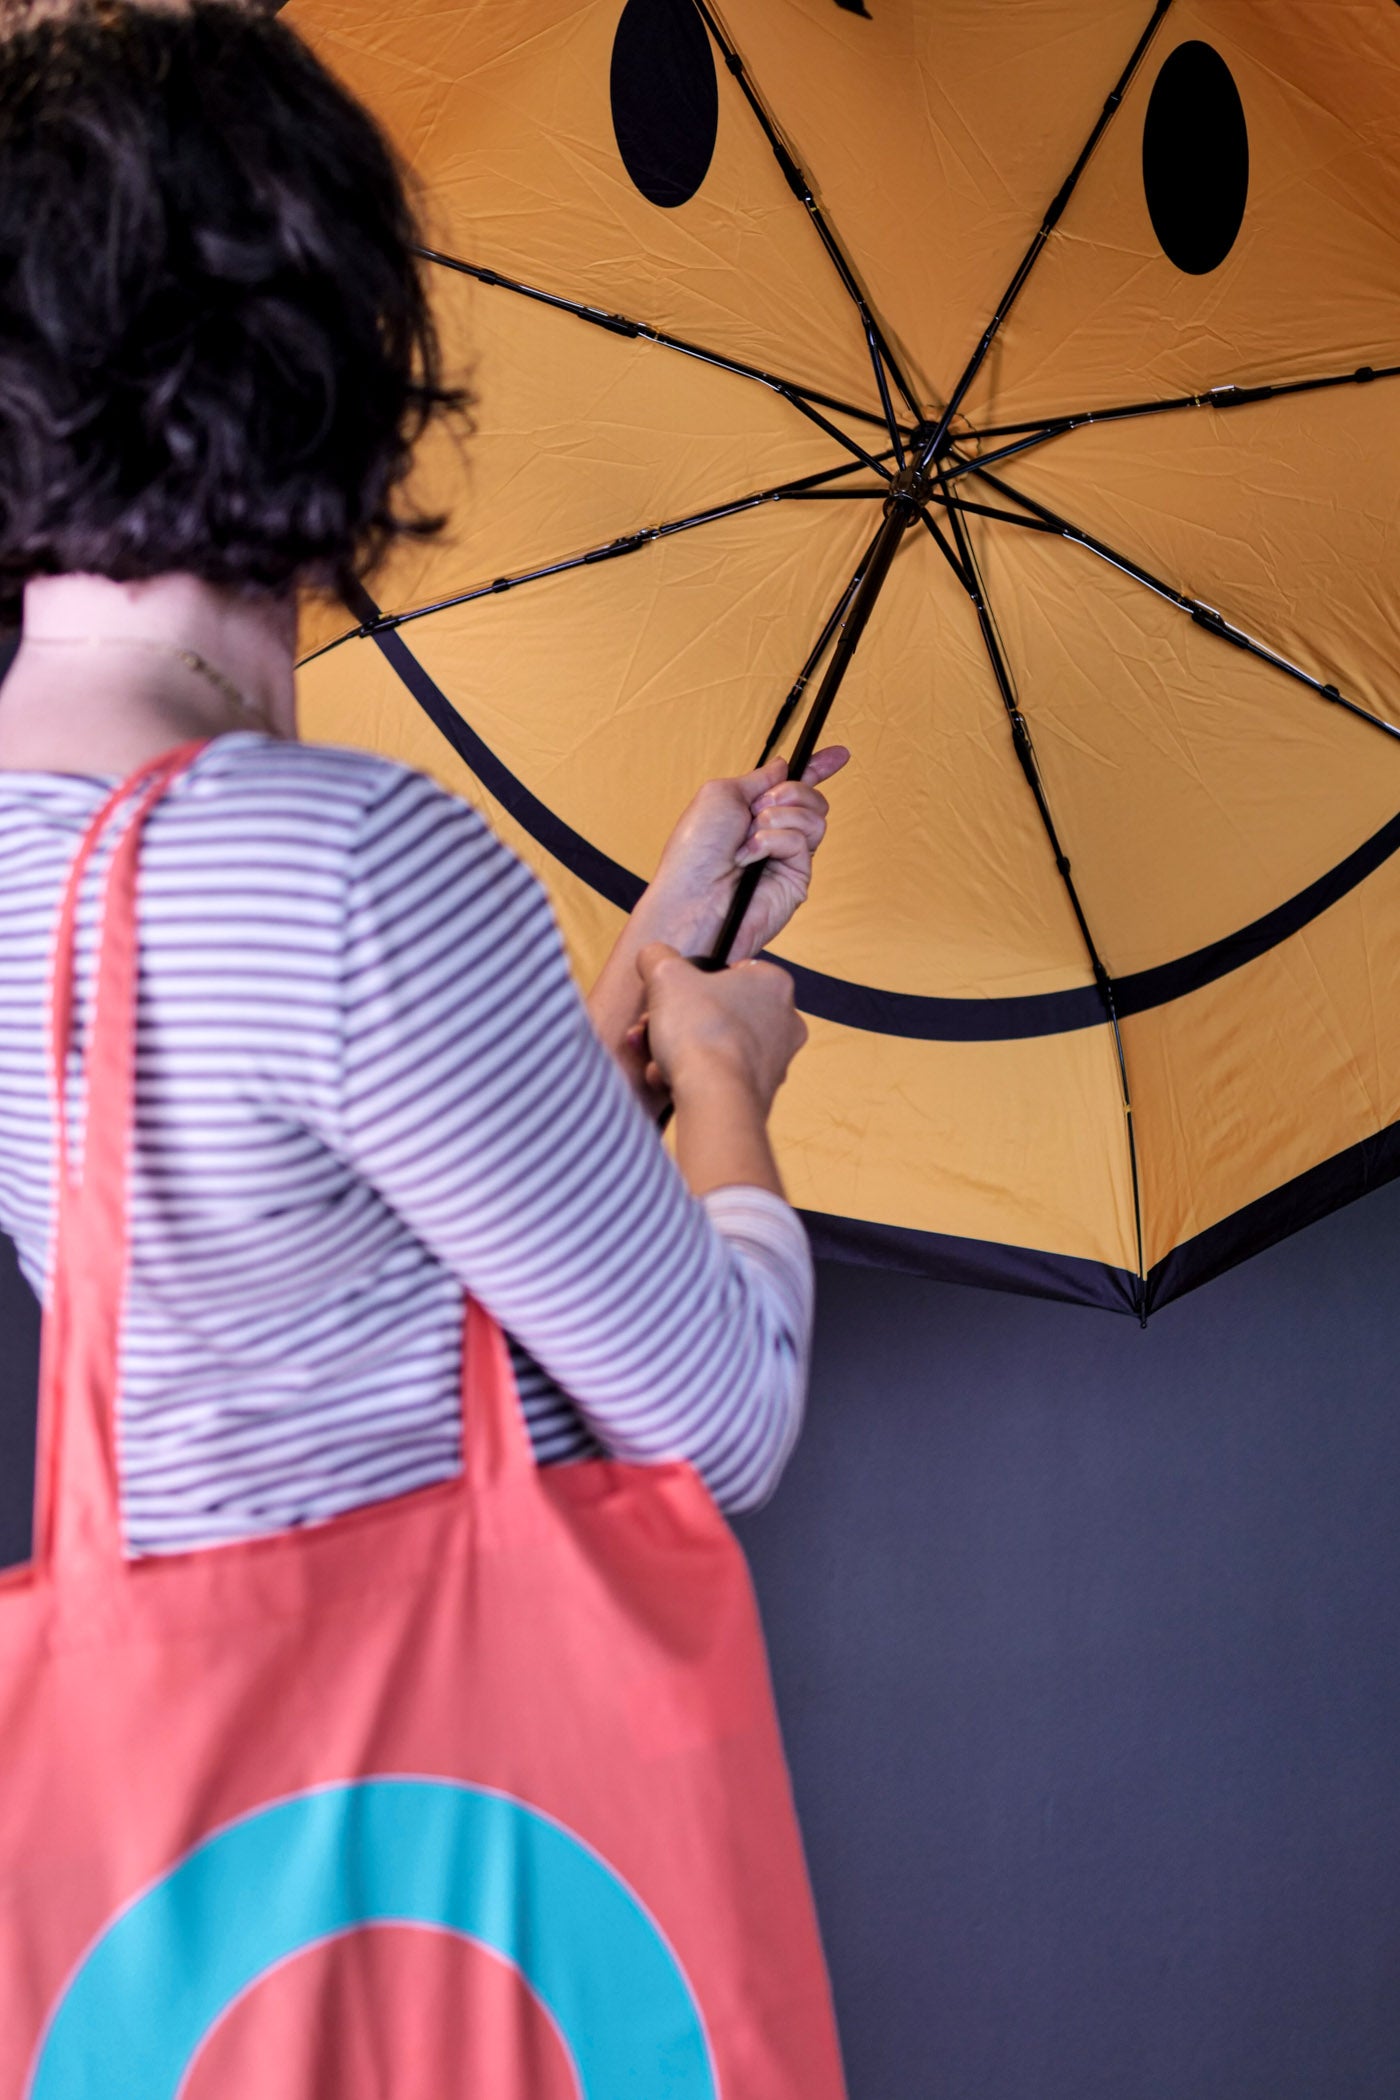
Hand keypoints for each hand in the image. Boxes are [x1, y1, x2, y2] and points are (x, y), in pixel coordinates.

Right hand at [633, 943, 807, 1114]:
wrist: (716, 1096)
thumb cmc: (701, 1029)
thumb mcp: (666, 975)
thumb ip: (658, 957)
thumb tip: (653, 955)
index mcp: (774, 983)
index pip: (733, 971)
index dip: (695, 982)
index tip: (672, 995)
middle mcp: (786, 1021)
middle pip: (720, 1012)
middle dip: (679, 1021)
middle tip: (650, 1027)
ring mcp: (777, 1060)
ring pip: (717, 1046)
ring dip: (680, 1050)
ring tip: (652, 1056)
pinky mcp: (763, 1093)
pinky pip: (721, 1076)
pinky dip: (694, 1076)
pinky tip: (668, 1079)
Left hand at [642, 747, 848, 962]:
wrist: (693, 897)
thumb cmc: (695, 852)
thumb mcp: (720, 794)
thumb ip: (758, 778)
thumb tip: (784, 766)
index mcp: (753, 812)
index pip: (795, 786)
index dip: (818, 769)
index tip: (839, 755)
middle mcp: (774, 833)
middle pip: (811, 798)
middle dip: (789, 792)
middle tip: (759, 809)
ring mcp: (787, 857)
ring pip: (815, 817)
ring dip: (779, 817)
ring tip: (750, 836)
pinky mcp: (797, 878)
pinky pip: (802, 841)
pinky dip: (773, 841)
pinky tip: (752, 857)